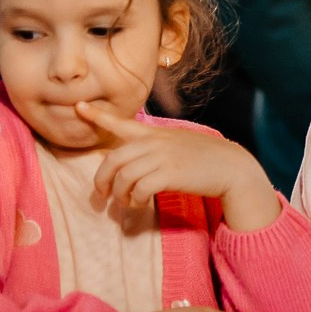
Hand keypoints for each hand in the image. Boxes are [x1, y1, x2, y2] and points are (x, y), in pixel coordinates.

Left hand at [80, 102, 281, 232]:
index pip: (122, 122)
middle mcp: (155, 143)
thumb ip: (156, 148)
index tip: (78, 107)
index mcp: (156, 134)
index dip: (98, 115)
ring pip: (123, 177)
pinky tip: (140, 204)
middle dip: (101, 181)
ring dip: (120, 195)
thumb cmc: (205, 160)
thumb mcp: (179, 145)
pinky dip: (135, 200)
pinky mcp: (169, 174)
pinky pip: (139, 189)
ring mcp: (162, 157)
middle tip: (102, 196)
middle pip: (113, 160)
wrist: (232, 168)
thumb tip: (133, 162)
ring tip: (127, 203)